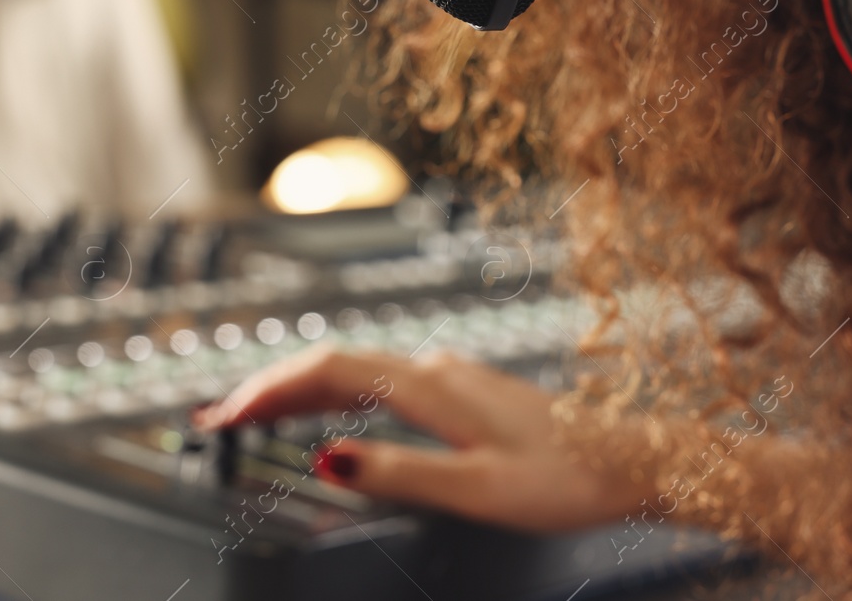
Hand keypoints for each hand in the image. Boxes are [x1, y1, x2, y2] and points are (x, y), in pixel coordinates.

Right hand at [193, 346, 657, 531]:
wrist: (632, 459)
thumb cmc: (567, 477)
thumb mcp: (478, 489)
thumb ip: (401, 471)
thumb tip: (329, 456)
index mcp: (437, 388)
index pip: (332, 372)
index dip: (272, 389)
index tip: (224, 415)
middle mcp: (441, 370)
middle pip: (338, 362)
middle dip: (273, 384)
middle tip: (218, 416)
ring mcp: (454, 376)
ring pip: (360, 368)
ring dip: (304, 387)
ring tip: (256, 413)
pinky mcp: (466, 390)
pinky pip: (384, 379)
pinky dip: (341, 392)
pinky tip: (331, 411)